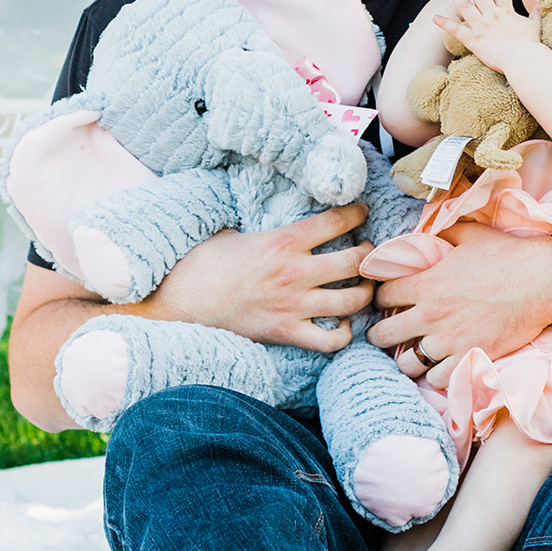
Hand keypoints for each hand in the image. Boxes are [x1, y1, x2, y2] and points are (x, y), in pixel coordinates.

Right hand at [139, 203, 374, 352]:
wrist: (181, 302)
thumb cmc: (204, 262)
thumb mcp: (234, 230)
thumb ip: (264, 226)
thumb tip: (271, 210)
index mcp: (284, 240)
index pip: (337, 221)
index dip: (357, 214)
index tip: (362, 212)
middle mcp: (295, 272)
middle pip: (355, 261)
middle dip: (370, 255)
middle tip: (370, 252)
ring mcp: (293, 305)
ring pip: (351, 300)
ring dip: (365, 292)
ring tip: (363, 285)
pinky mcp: (286, 333)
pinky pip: (330, 341)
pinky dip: (344, 334)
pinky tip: (342, 324)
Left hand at [365, 222, 551, 388]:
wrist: (541, 281)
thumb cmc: (506, 255)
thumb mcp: (468, 234)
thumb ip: (441, 234)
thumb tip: (426, 234)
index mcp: (427, 283)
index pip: (382, 295)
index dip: (380, 296)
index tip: (386, 299)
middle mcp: (431, 315)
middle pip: (383, 334)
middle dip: (381, 332)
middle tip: (387, 331)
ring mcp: (450, 341)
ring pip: (407, 364)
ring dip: (406, 358)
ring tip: (413, 351)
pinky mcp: (470, 359)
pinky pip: (436, 379)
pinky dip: (434, 373)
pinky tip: (439, 364)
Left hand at [436, 0, 540, 74]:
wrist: (525, 62)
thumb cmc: (532, 46)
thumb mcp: (535, 26)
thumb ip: (536, 13)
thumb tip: (541, 3)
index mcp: (507, 12)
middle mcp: (492, 16)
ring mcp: (482, 27)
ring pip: (465, 6)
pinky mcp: (474, 41)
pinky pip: (457, 30)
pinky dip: (445, 24)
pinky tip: (435, 17)